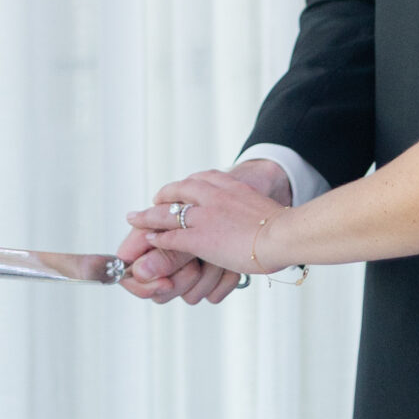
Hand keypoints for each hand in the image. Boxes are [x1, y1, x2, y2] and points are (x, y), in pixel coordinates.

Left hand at [126, 164, 292, 285]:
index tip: (180, 190)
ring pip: (167, 213)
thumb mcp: (264, 207)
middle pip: (179, 191)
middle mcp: (213, 196)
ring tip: (135, 218)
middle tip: (153, 200)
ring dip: (148, 217)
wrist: (283, 234)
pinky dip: (158, 237)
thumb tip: (256, 218)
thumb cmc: (282, 227)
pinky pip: (171, 236)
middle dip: (164, 195)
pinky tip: (150, 238)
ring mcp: (204, 216)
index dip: (186, 186)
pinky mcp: (199, 238)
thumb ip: (251, 210)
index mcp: (230, 186)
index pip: (200, 179)